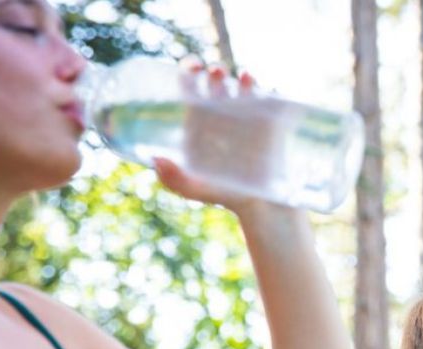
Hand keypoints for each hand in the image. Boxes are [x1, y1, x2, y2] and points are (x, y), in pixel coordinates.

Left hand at [152, 60, 268, 215]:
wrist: (261, 206)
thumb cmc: (223, 196)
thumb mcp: (195, 189)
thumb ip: (174, 179)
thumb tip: (155, 160)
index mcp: (198, 123)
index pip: (191, 90)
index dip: (189, 73)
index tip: (191, 68)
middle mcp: (221, 116)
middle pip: (215, 85)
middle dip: (214, 74)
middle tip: (215, 73)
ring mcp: (246, 118)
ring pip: (240, 88)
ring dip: (239, 78)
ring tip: (241, 78)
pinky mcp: (268, 123)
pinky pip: (266, 99)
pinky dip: (262, 88)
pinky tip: (257, 84)